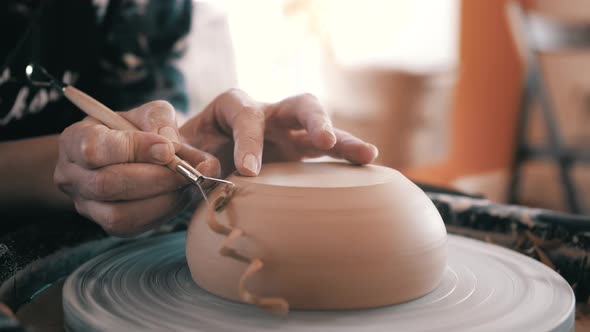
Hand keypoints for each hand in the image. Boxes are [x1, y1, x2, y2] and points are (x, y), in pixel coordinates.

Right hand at [54, 101, 218, 235]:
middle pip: (107, 184)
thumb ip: (159, 120)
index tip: (169, 148)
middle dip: (155, 178)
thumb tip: (173, 145)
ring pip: (119, 213)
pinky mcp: (108, 226)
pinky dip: (162, 212)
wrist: (132, 158)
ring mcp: (87, 205)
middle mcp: (72, 176)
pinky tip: (179, 196)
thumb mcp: (146, 114)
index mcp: (75, 140)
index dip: (135, 149)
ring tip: (187, 183)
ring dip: (161, 199)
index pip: (95, 149)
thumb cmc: (138, 131)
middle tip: (188, 170)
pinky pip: (133, 227)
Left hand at [180, 89, 377, 175]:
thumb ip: (181, 152)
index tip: (248, 171)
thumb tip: (191, 164)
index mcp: (233, 107)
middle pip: (297, 103)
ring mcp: (288, 132)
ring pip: (322, 126)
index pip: (245, 113)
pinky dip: (346, 157)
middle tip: (324, 139)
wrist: (198, 161)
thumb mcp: (179, 150)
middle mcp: (267, 114)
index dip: (248, 140)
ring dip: (344, 138)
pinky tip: (368, 168)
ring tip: (365, 155)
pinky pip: (327, 152)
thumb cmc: (190, 154)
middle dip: (313, 119)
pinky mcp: (300, 151)